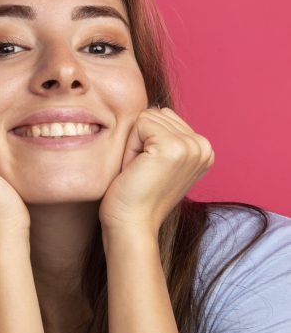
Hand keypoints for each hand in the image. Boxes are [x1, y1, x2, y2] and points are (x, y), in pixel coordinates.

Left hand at [99, 107, 214, 238]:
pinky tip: (135, 169)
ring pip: (147, 117)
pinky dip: (130, 146)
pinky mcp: (173, 147)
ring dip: (134, 144)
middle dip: (140, 140)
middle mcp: (204, 146)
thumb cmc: (137, 195)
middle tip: (142, 171)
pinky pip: (139, 123)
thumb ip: (166, 136)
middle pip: (156, 113)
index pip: (164, 116)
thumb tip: (158, 108)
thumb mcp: (160, 162)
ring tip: (140, 170)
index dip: (146, 141)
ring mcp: (191, 146)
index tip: (149, 170)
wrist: (131, 224)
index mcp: (204, 149)